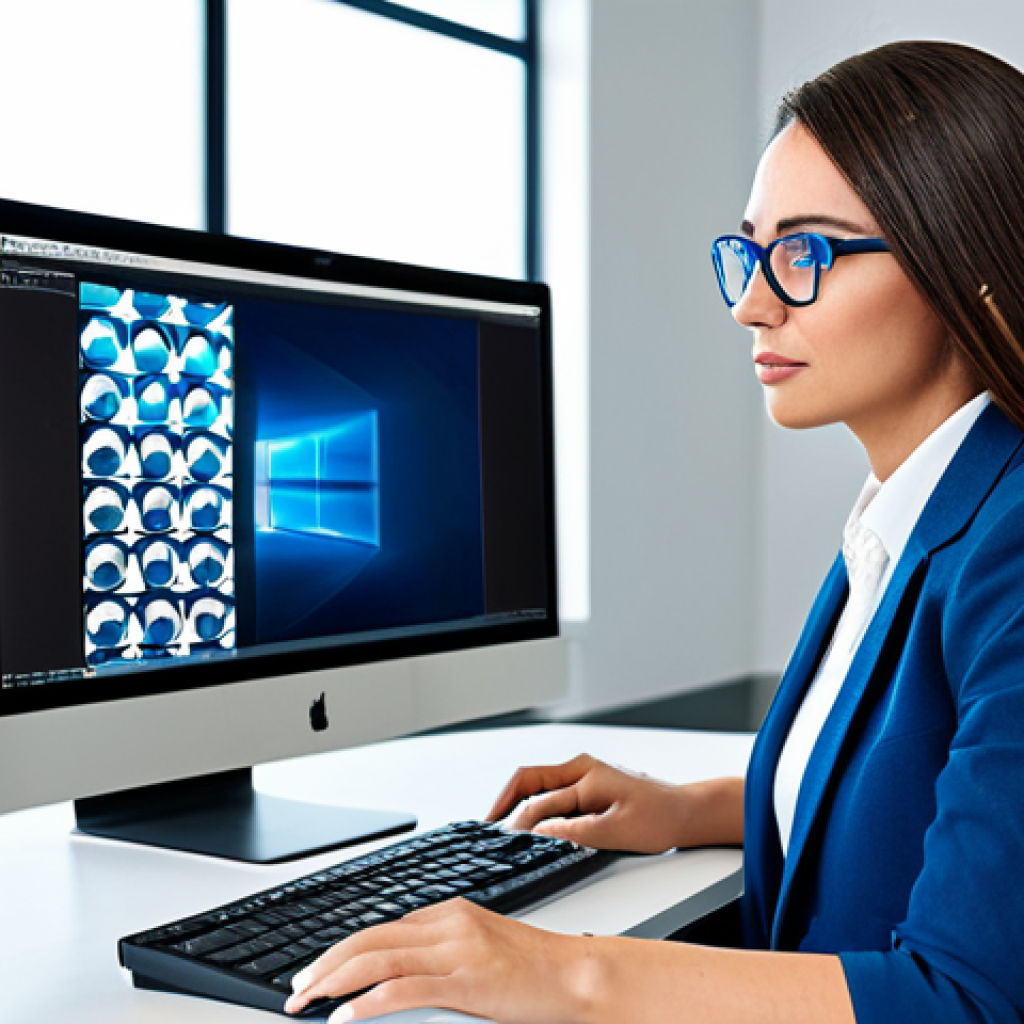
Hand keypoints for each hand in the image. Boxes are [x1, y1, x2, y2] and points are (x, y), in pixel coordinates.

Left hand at [283, 898, 590, 1021]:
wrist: (575, 973)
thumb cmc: (532, 967)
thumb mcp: (479, 948)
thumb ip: (440, 951)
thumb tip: (396, 972)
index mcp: (449, 913)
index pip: (380, 928)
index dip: (341, 950)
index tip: (316, 972)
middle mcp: (448, 924)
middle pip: (369, 938)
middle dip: (325, 964)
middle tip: (296, 990)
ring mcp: (456, 950)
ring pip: (377, 959)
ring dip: (333, 981)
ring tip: (307, 1002)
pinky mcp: (467, 980)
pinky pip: (404, 988)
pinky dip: (367, 1002)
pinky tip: (346, 1017)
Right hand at [486, 753, 690, 853]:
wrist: (686, 812)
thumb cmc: (660, 817)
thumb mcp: (618, 831)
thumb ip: (576, 832)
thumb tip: (540, 833)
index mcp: (586, 774)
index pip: (540, 800)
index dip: (519, 822)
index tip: (504, 840)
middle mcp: (580, 769)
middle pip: (529, 780)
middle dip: (505, 802)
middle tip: (487, 827)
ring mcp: (583, 776)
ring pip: (537, 784)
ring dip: (517, 802)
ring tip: (500, 826)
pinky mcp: (587, 786)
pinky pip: (551, 791)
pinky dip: (533, 805)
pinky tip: (528, 823)